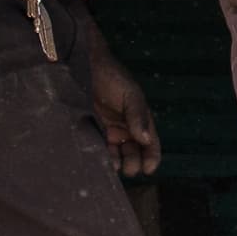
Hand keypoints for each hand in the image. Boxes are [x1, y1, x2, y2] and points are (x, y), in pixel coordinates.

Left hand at [90, 46, 161, 175]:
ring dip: (117, 163)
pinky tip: (100, 160)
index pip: (151, 144)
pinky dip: (101, 156)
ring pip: (117, 155)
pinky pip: (99, 148)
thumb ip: (137, 115)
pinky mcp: (92, 132)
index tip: (148, 169)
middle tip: (128, 168)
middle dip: (133, 164)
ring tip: (112, 165)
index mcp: (141, 121)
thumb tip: (145, 139)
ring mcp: (109, 132)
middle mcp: (126, 130)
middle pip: (134, 154)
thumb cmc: (113, 77)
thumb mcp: (130, 94)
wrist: (85, 67)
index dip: (152, 158)